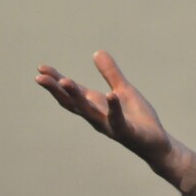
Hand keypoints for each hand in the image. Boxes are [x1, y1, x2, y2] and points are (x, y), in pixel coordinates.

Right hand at [35, 51, 170, 164]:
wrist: (155, 142)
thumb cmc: (136, 117)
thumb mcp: (123, 89)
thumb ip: (110, 73)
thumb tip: (97, 52)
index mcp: (95, 105)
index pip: (71, 92)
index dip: (56, 80)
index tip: (40, 68)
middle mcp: (97, 116)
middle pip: (72, 103)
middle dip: (56, 90)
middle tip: (40, 77)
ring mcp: (110, 125)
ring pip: (89, 111)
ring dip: (77, 97)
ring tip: (65, 81)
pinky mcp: (126, 132)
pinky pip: (118, 119)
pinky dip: (113, 108)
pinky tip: (110, 95)